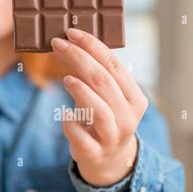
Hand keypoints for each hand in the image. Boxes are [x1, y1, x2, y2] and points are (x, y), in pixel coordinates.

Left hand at [50, 28, 148, 186]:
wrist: (109, 159)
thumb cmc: (105, 117)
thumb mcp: (108, 96)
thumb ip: (96, 74)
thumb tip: (70, 42)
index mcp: (134, 98)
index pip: (114, 65)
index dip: (92, 46)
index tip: (71, 32)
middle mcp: (127, 117)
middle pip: (104, 82)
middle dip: (79, 58)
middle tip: (58, 44)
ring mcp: (111, 136)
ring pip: (99, 110)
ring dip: (81, 91)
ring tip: (65, 78)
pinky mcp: (94, 152)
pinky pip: (82, 138)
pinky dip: (71, 124)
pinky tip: (63, 113)